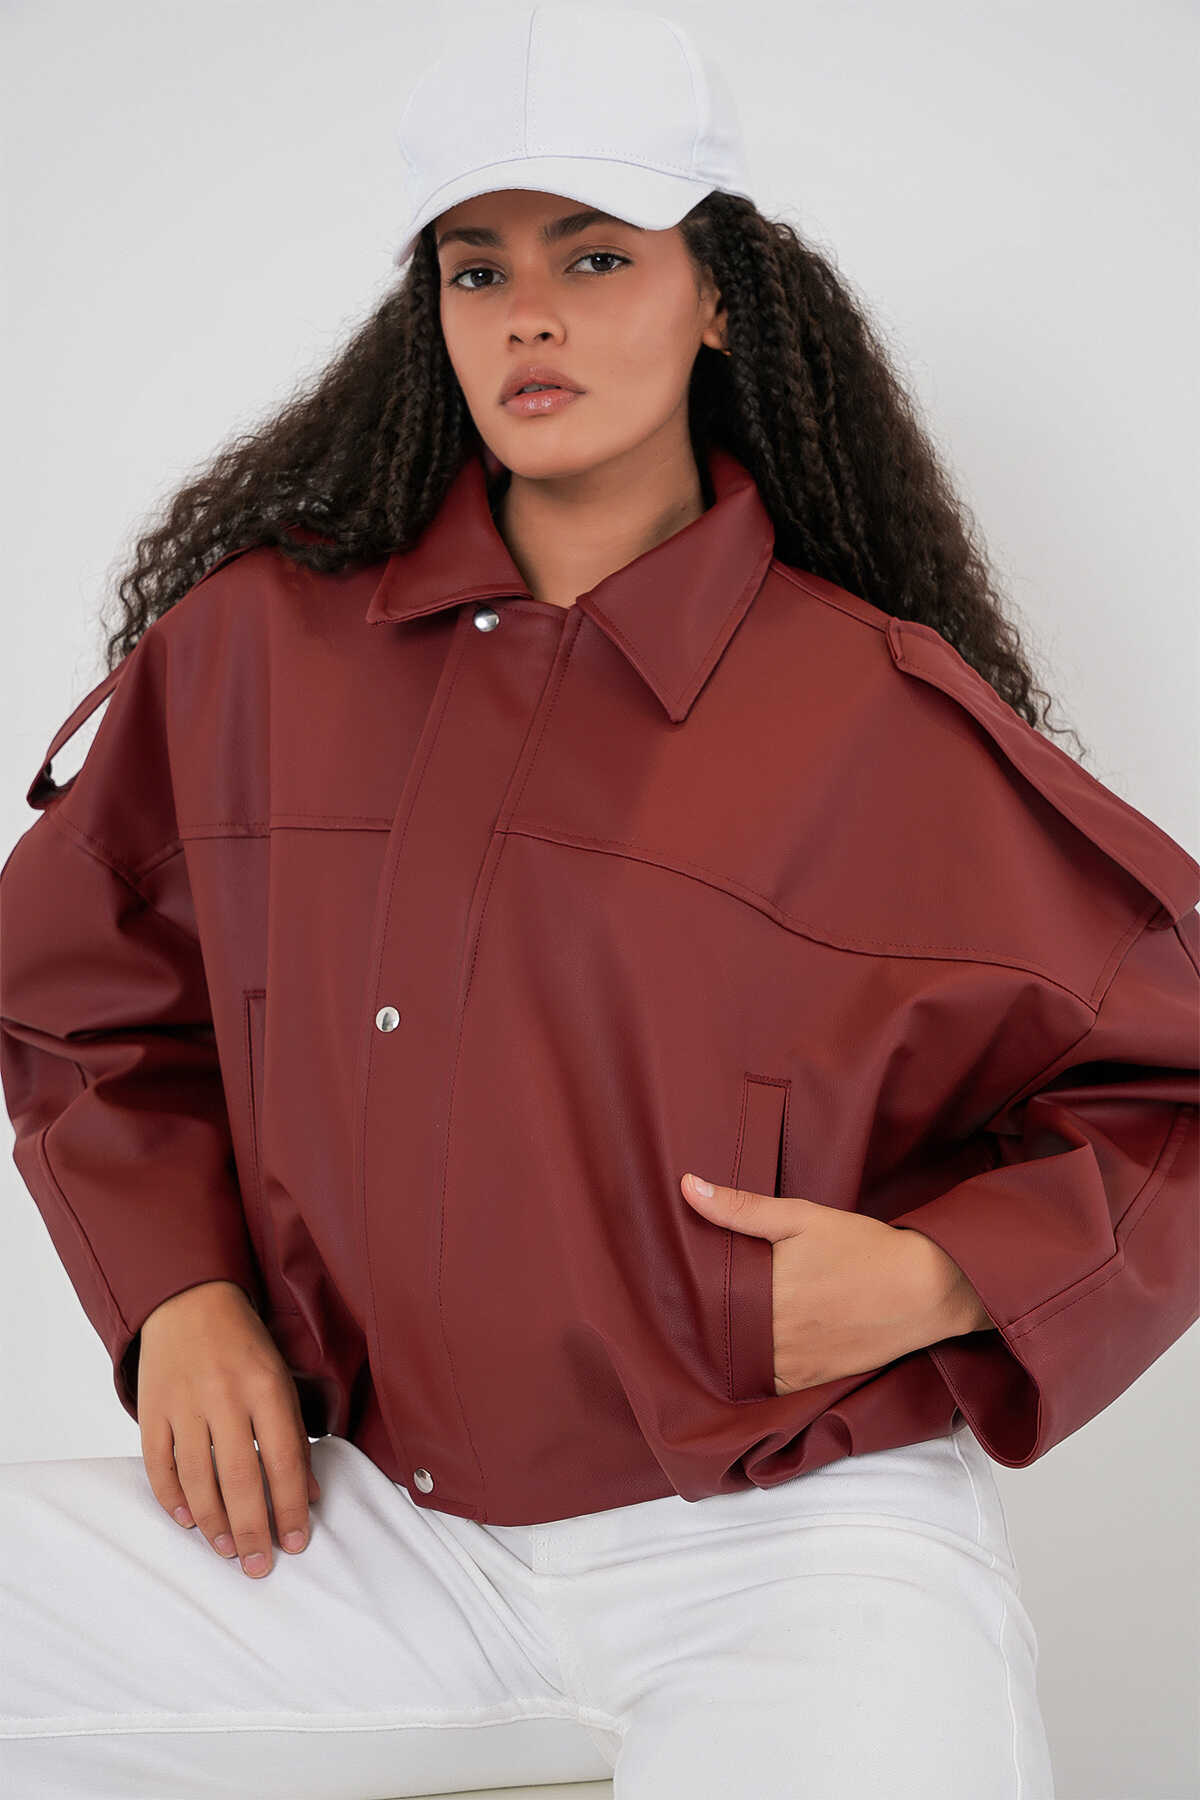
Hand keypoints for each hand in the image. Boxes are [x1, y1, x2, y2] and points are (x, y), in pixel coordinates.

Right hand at [137, 1279, 321, 1577]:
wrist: (188, 1300)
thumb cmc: (243, 1344)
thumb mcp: (281, 1378)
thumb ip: (294, 1435)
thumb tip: (308, 1494)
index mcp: (266, 1386)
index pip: (285, 1459)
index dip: (292, 1506)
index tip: (297, 1542)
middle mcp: (225, 1396)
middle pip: (241, 1478)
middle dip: (253, 1529)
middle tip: (259, 1566)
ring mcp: (184, 1403)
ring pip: (199, 1478)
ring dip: (214, 1522)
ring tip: (227, 1551)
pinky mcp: (152, 1409)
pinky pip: (159, 1464)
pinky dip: (172, 1498)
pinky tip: (188, 1520)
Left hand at [680, 1173, 987, 1394]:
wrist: (925, 1289)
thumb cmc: (862, 1247)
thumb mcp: (800, 1217)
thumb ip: (740, 1208)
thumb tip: (686, 1186)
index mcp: (765, 1295)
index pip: (703, 1302)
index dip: (685, 1293)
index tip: (671, 1281)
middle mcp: (775, 1337)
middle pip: (718, 1334)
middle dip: (702, 1320)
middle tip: (683, 1302)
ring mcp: (794, 1364)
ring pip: (738, 1363)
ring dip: (725, 1348)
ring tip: (711, 1326)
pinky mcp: (812, 1381)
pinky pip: (766, 1385)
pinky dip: (752, 1371)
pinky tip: (745, 1352)